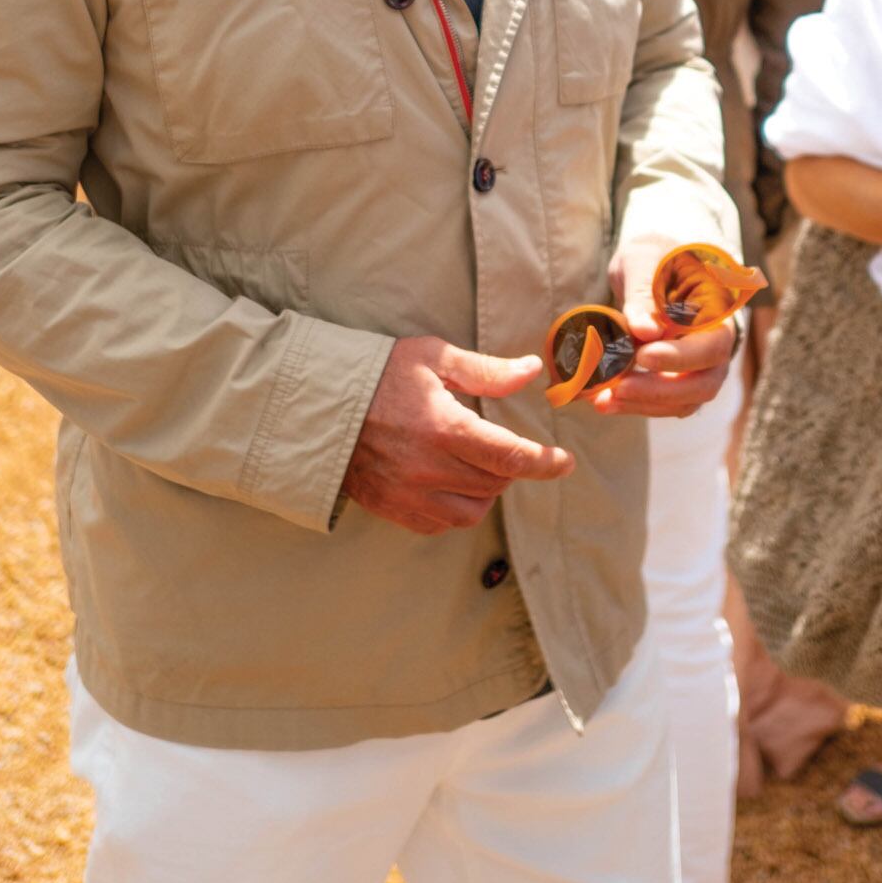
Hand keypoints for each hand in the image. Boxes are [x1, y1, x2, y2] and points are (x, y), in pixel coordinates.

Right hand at [344, 337, 571, 534]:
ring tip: (474, 464)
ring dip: (485, 490)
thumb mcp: (432, 359)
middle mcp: (428, 468)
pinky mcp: (393, 509)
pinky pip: (442, 523)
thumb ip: (486, 370)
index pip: (510, 456)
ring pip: (473, 511)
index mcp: (443, 427)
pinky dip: (456, 507)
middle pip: (495, 483)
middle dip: (509, 466)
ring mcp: (408, 494)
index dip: (545, 462)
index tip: (564, 462)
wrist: (317, 405)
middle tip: (498, 443)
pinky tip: (448, 482)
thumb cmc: (378, 375)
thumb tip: (532, 370)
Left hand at [589, 236, 735, 418]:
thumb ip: (643, 292)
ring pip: (684, 401)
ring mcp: (701, 368)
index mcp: (718, 312)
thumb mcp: (644, 261)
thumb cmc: (655, 259)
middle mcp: (717, 346)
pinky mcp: (679, 382)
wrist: (655, 270)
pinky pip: (665, 404)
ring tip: (602, 400)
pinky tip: (604, 401)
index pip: (711, 345)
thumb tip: (644, 331)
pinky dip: (636, 406)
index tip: (642, 355)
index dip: (680, 357)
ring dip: (644, 405)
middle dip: (660, 391)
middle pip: (704, 383)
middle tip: (619, 387)